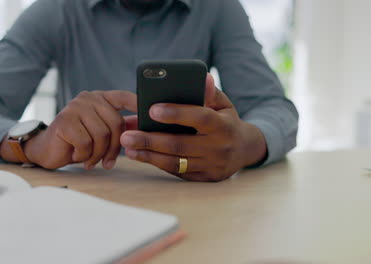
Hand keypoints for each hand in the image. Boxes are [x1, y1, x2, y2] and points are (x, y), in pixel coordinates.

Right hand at [24, 90, 136, 169]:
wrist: (46, 150)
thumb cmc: (76, 143)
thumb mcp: (100, 133)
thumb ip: (117, 128)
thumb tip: (142, 131)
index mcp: (100, 98)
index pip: (124, 97)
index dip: (139, 105)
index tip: (151, 117)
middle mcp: (88, 98)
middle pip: (116, 123)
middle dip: (115, 147)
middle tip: (108, 162)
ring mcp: (75, 107)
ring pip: (102, 135)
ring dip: (98, 154)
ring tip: (90, 159)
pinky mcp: (64, 121)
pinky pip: (86, 143)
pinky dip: (84, 155)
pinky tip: (77, 156)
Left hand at [120, 74, 266, 181]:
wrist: (244, 150)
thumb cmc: (226, 121)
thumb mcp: (223, 104)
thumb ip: (209, 92)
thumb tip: (202, 76)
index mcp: (224, 125)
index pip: (200, 118)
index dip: (177, 113)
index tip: (151, 109)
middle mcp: (219, 148)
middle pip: (180, 144)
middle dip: (150, 140)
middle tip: (126, 135)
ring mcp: (211, 166)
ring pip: (175, 162)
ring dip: (148, 155)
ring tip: (127, 147)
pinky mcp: (204, 178)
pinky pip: (177, 171)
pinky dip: (157, 163)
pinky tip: (140, 155)